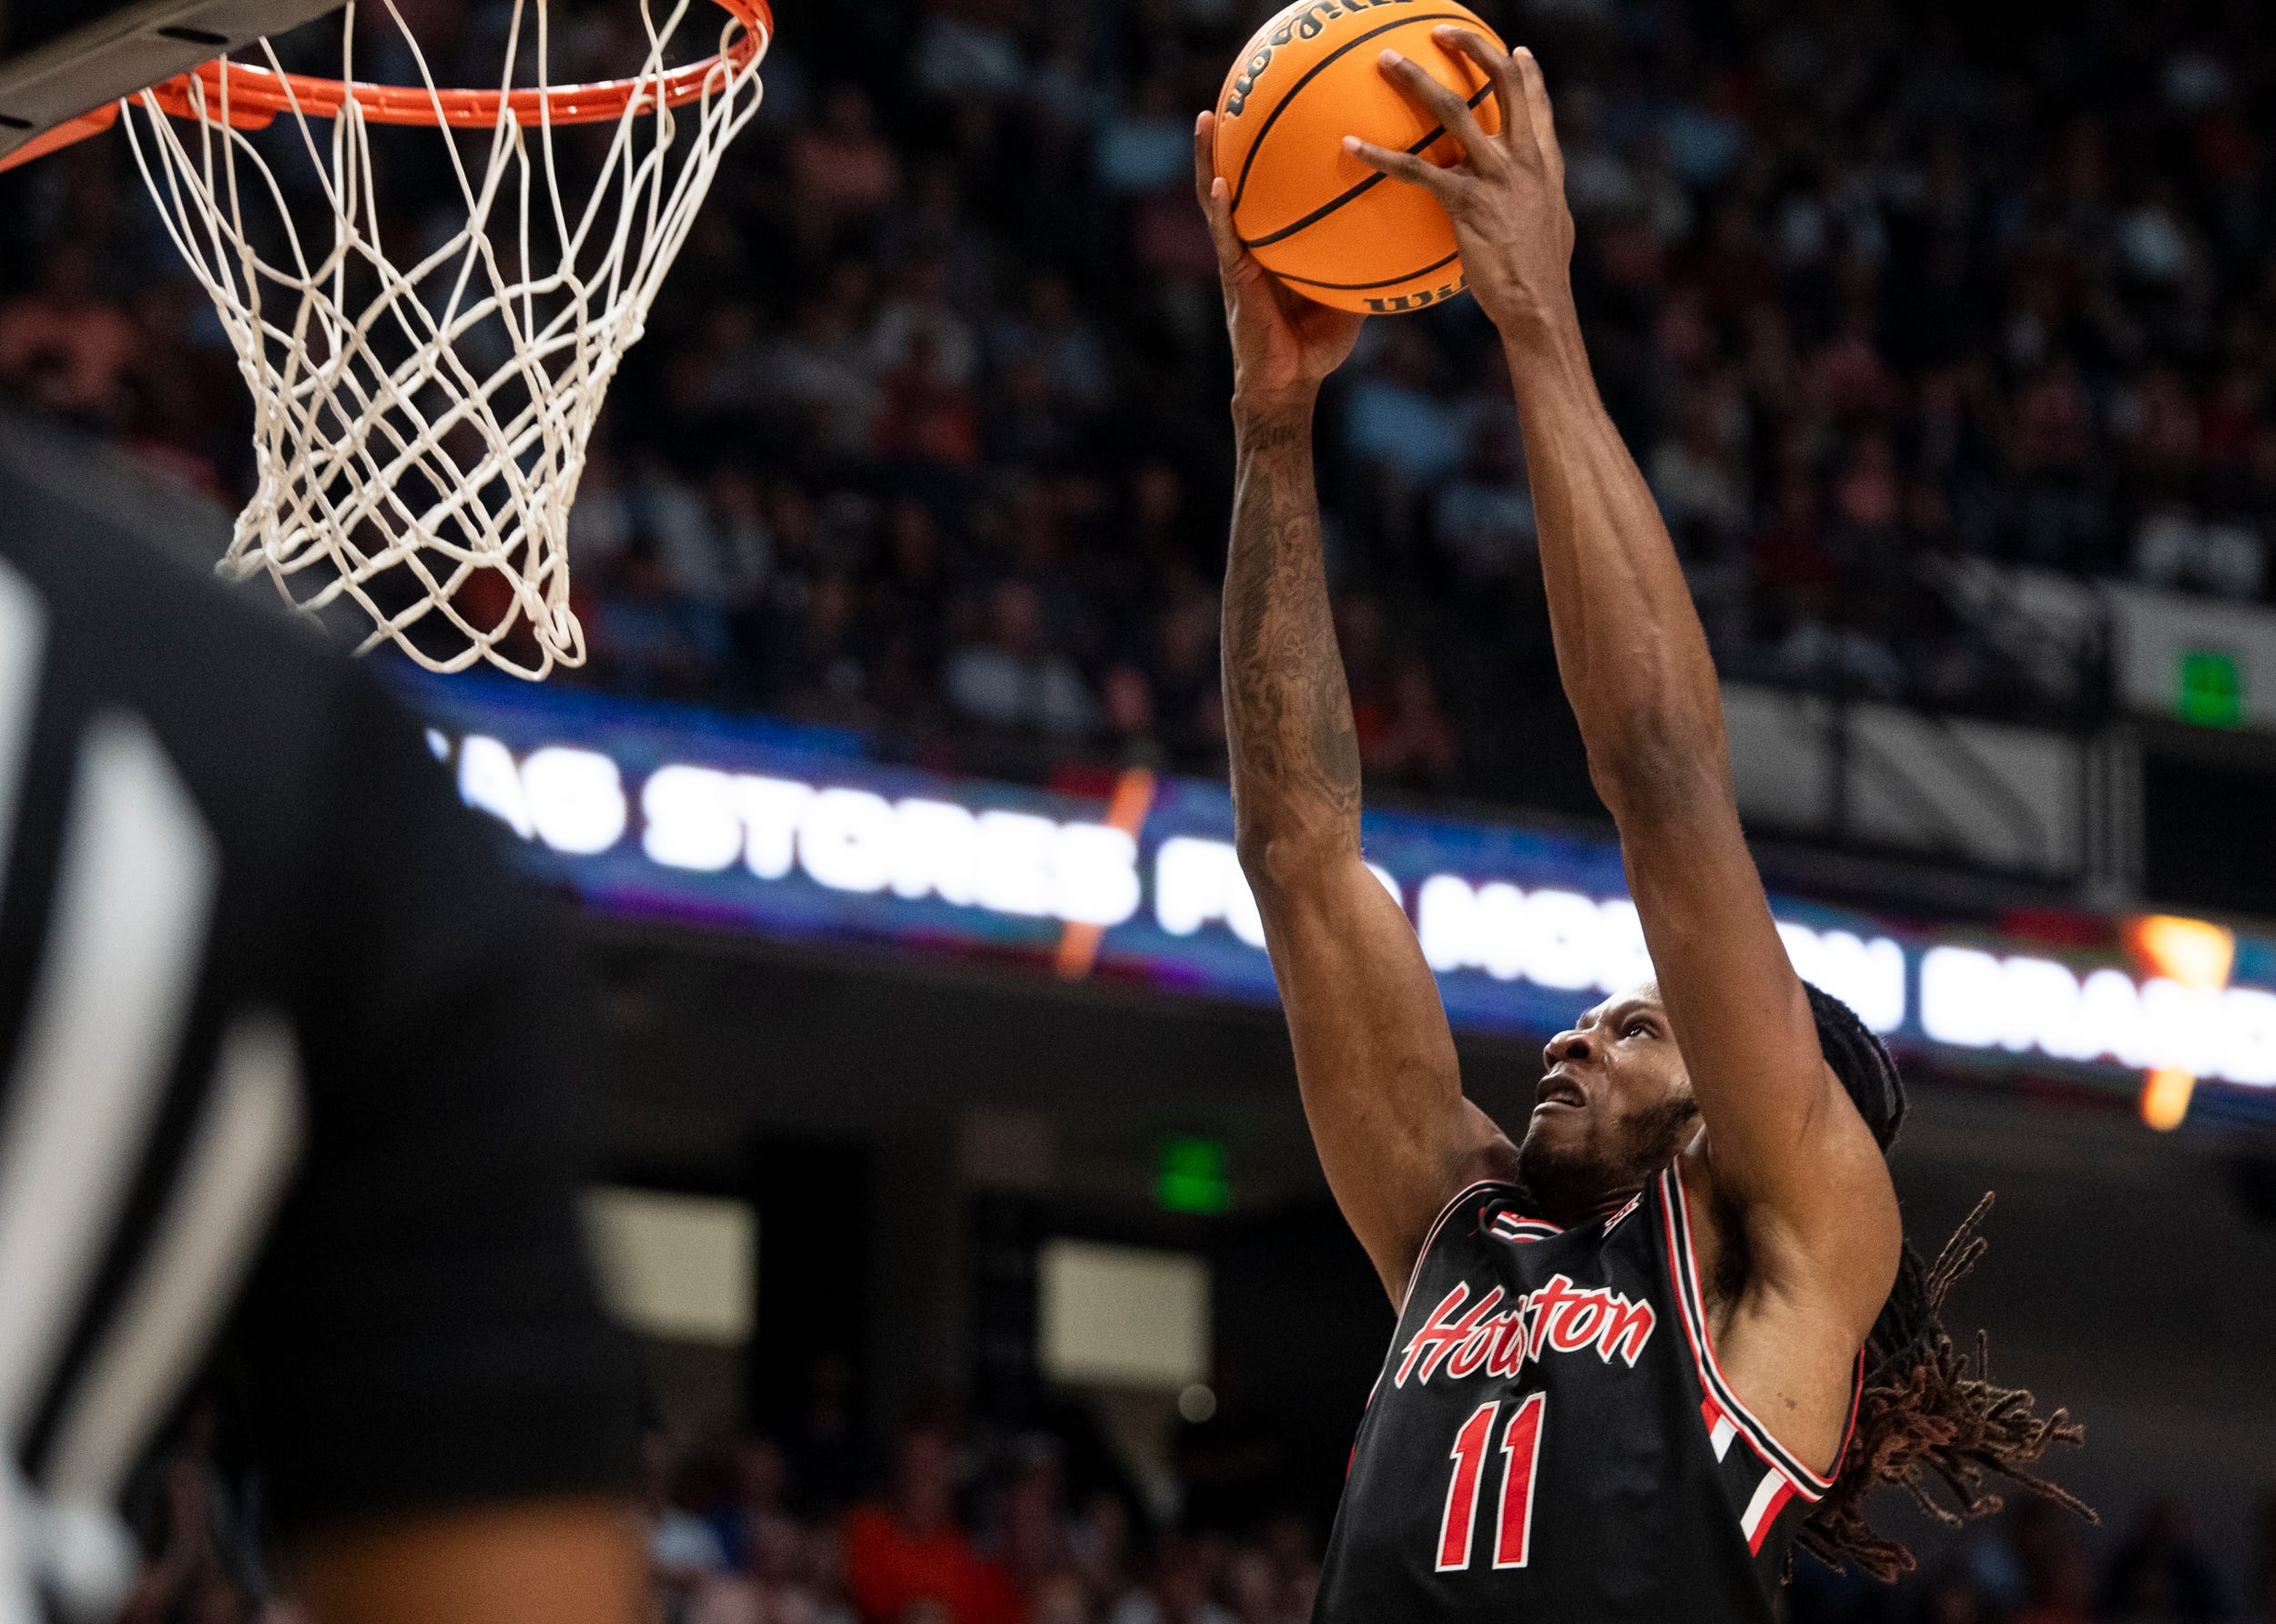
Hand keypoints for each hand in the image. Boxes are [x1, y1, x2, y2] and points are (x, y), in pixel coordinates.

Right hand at [1194, 111, 1365, 422]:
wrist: (1289, 385)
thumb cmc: (1317, 346)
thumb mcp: (1350, 291)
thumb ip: (1368, 257)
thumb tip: (1412, 229)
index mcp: (1274, 241)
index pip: (1269, 185)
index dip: (1267, 150)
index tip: (1275, 108)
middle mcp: (1250, 241)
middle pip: (1237, 177)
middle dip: (1231, 138)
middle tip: (1232, 93)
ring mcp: (1236, 257)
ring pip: (1215, 197)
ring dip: (1207, 159)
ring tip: (1207, 119)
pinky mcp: (1233, 278)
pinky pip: (1224, 236)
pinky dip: (1219, 209)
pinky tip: (1219, 184)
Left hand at [1343, 32, 1575, 347]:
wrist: (1538, 306)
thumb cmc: (1540, 279)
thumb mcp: (1549, 229)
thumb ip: (1533, 202)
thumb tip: (1520, 202)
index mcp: (1545, 162)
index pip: (1536, 102)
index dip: (1525, 71)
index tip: (1514, 50)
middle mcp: (1523, 158)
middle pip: (1501, 83)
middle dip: (1471, 49)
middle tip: (1440, 30)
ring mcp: (1495, 176)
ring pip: (1453, 111)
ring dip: (1416, 80)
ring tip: (1384, 60)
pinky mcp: (1466, 202)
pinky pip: (1415, 170)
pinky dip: (1380, 155)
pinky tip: (1350, 145)